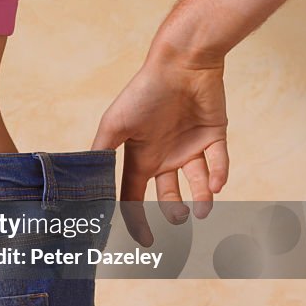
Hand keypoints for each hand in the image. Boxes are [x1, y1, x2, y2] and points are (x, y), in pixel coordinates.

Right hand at [91, 47, 229, 245]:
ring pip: (197, 183)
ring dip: (201, 199)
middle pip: (168, 194)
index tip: (144, 241)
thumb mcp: (114, 125)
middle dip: (174, 211)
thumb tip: (85, 185)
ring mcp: (190, 146)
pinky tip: (215, 184)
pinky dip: (218, 176)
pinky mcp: (214, 135)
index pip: (133, 194)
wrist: (181, 65)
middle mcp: (164, 155)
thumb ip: (102, 154)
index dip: (136, 218)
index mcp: (139, 156)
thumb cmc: (143, 93)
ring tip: (202, 208)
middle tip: (180, 218)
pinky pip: (219, 162)